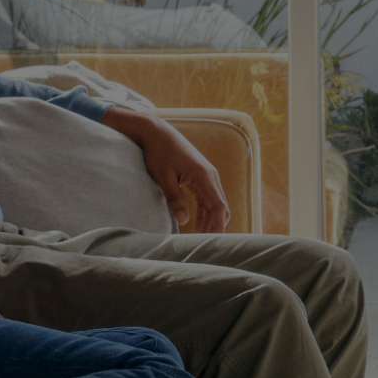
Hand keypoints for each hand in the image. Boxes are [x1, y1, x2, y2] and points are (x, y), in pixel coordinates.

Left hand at [104, 106, 231, 233]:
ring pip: (216, 203)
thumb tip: (184, 221)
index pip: (218, 206)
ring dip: (211, 221)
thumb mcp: (163, 177)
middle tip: (207, 246)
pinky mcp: (201, 175)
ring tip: (202, 239)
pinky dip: (206, 212)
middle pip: (221, 207)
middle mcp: (211, 176)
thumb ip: (175, 199)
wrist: (156, 131)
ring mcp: (207, 175)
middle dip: (217, 227)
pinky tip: (198, 225)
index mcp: (204, 176)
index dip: (218, 226)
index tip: (214, 242)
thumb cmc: (158, 152)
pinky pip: (209, 197)